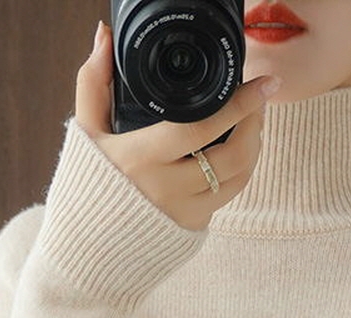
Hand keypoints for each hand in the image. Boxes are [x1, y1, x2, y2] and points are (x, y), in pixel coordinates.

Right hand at [74, 20, 280, 230]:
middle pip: (233, 155)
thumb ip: (94, 82)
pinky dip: (239, 170)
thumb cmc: (87, 185)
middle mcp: (169, 189)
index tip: (263, 85)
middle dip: (255, 123)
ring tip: (252, 122)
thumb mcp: (86, 133)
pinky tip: (238, 150)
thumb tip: (103, 37)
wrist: (89, 247)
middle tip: (260, 100)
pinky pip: (228, 196)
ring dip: (254, 147)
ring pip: (239, 177)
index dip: (239, 105)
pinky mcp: (194, 228)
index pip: (203, 128)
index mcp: (143, 159)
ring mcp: (186, 213)